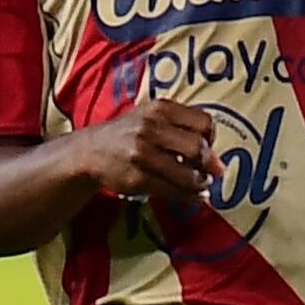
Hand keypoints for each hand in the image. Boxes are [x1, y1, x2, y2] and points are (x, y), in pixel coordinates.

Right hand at [73, 99, 223, 199]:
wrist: (90, 151)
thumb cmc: (127, 134)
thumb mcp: (150, 116)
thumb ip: (179, 126)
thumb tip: (215, 157)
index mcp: (160, 109)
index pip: (204, 122)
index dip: (211, 138)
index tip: (209, 147)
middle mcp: (151, 128)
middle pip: (197, 147)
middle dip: (210, 163)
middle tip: (214, 172)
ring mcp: (142, 154)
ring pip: (187, 173)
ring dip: (200, 182)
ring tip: (202, 185)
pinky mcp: (137, 178)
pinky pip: (172, 190)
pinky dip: (188, 195)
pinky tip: (193, 195)